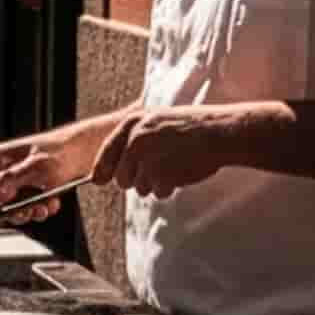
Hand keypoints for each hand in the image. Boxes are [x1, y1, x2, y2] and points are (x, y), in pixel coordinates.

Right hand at [0, 119, 119, 218]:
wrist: (86, 151)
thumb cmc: (62, 152)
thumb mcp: (37, 167)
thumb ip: (14, 179)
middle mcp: (5, 168)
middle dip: (16, 210)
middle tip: (29, 212)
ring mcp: (18, 178)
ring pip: (16, 206)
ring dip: (32, 211)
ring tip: (45, 207)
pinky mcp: (31, 185)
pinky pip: (30, 205)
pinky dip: (42, 208)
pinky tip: (52, 202)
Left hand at [90, 107, 241, 198]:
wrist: (218, 132)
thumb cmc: (190, 128)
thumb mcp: (156, 122)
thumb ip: (133, 141)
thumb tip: (104, 174)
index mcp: (133, 124)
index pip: (107, 151)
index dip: (102, 168)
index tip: (97, 180)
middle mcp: (136, 141)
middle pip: (122, 177)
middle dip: (135, 179)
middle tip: (157, 169)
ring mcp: (148, 159)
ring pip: (140, 187)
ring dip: (155, 183)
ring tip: (174, 166)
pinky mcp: (162, 175)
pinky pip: (158, 192)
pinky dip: (169, 188)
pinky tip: (181, 172)